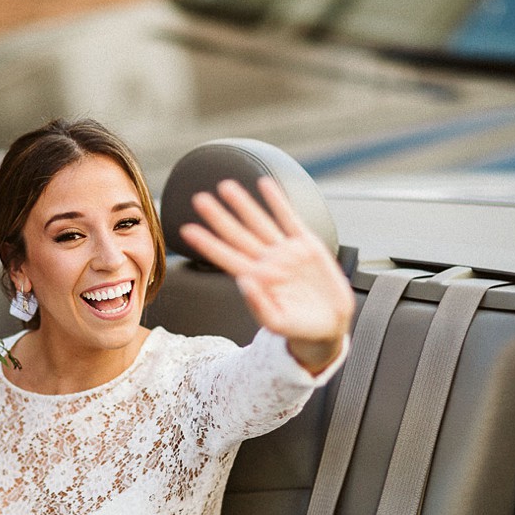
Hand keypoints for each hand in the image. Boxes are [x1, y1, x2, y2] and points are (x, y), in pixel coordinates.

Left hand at [180, 177, 354, 373]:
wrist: (328, 327)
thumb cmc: (299, 330)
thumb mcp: (277, 323)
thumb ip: (259, 304)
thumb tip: (244, 282)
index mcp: (256, 280)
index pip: (226, 257)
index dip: (207, 243)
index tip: (187, 230)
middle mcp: (267, 262)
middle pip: (238, 234)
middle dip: (219, 217)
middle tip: (199, 199)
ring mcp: (286, 252)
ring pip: (260, 222)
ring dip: (243, 204)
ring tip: (226, 186)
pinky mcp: (307, 245)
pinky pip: (289, 218)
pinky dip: (277, 201)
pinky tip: (265, 185)